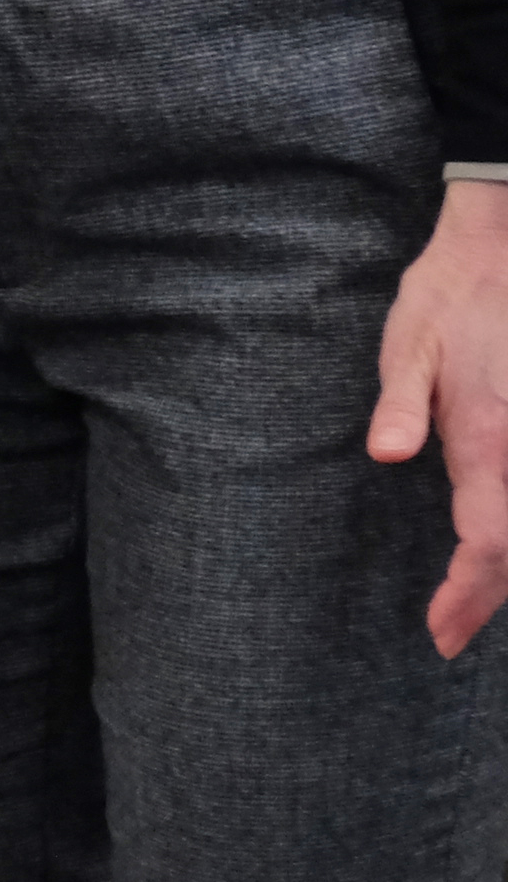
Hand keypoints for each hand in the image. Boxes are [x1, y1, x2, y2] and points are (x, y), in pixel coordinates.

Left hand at [370, 179, 507, 655]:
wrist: (504, 249)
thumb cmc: (450, 297)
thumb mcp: (409, 343)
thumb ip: (399, 403)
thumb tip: (384, 455)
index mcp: (487, 436)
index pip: (486, 541)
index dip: (467, 595)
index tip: (440, 631)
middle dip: (488, 596)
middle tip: (450, 632)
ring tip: (474, 601)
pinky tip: (501, 547)